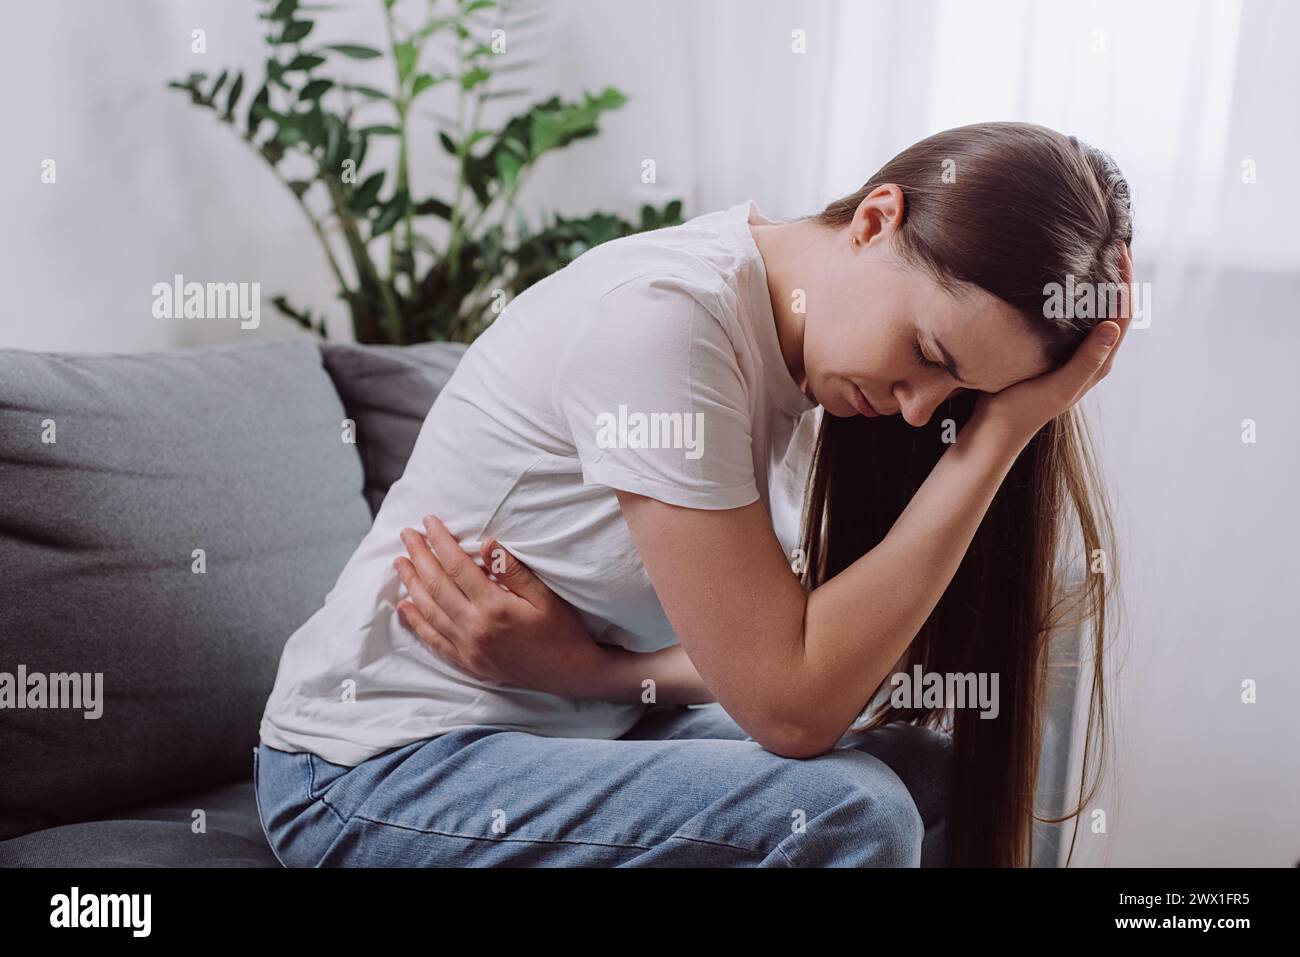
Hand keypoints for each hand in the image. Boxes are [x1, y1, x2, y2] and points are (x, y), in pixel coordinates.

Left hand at [392, 515, 604, 697]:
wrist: (570, 673)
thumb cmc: (562, 630)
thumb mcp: (545, 596)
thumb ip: (513, 570)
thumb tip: (487, 544)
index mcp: (495, 608)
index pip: (458, 567)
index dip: (441, 542)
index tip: (428, 522)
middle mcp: (475, 629)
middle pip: (437, 586)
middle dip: (419, 556)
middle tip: (406, 534)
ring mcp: (468, 648)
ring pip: (430, 611)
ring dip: (411, 584)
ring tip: (399, 562)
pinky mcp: (468, 662)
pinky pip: (434, 640)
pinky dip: (416, 622)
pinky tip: (404, 606)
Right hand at [976, 244, 1133, 442]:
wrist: (997, 426)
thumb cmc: (1024, 407)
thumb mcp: (1058, 386)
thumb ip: (1086, 360)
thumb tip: (1113, 326)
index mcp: (1099, 363)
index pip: (1123, 316)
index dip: (1126, 283)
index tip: (1120, 251)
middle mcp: (1092, 356)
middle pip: (1116, 311)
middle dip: (1119, 278)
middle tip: (1112, 245)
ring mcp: (1074, 355)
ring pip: (1098, 314)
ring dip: (1102, 286)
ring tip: (1095, 256)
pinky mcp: (1057, 353)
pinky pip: (1079, 319)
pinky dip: (1082, 298)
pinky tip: (1067, 284)